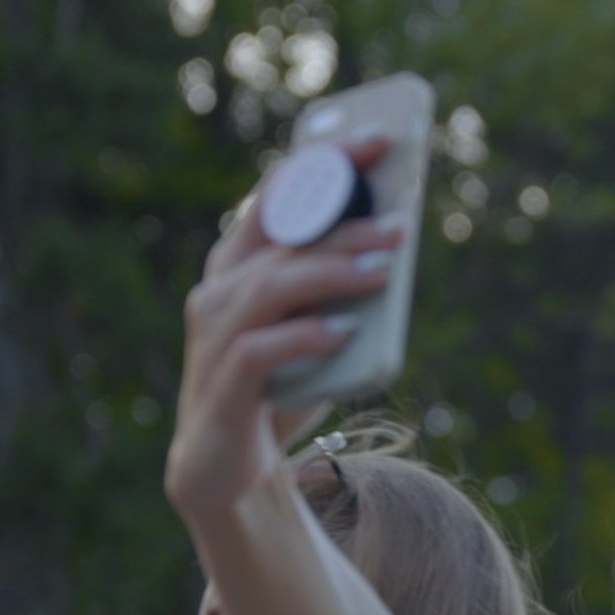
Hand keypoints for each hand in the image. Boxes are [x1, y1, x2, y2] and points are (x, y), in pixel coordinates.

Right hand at [165, 137, 400, 519]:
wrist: (227, 473)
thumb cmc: (275, 389)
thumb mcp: (313, 329)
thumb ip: (338, 292)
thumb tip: (394, 250)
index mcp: (236, 266)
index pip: (278, 197)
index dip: (324, 165)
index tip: (379, 141)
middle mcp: (218, 293)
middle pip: (283, 240)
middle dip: (344, 225)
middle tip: (400, 224)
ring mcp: (214, 338)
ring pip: (273, 286)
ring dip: (332, 273)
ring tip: (383, 270)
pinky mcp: (222, 386)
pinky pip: (261, 350)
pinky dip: (304, 337)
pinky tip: (342, 332)